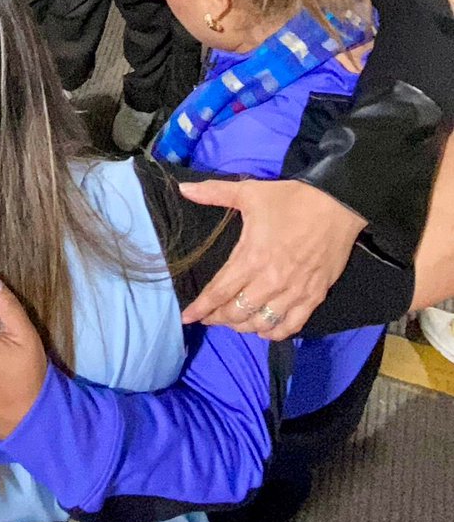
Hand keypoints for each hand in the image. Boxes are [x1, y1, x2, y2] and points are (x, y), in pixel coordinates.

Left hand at [179, 180, 366, 339]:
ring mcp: (294, 291)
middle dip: (219, 318)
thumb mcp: (249, 191)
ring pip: (261, 323)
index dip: (201, 308)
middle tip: (210, 317)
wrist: (338, 203)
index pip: (219, 292)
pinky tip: (265, 330)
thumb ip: (214, 193)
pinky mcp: (314, 296)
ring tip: (234, 322)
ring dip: (243, 327)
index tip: (188, 317)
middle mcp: (270, 281)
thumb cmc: (291, 198)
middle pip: (237, 312)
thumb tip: (183, 189)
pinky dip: (275, 332)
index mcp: (251, 257)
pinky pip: (292, 325)